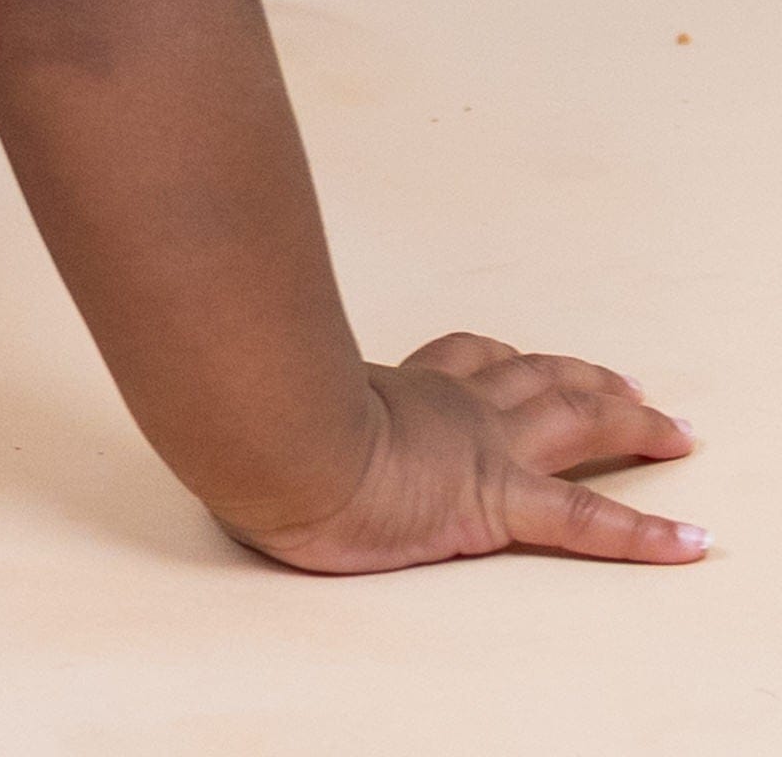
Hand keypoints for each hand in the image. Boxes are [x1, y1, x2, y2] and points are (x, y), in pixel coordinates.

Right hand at [227, 335, 703, 572]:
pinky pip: (588, 520)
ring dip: (628, 420)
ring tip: (669, 428)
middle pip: (534, 376)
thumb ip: (261, 378)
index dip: (502, 357)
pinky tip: (691, 542)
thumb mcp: (263, 391)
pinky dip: (646, 532)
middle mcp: (451, 405)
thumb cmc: (253, 417)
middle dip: (584, 377)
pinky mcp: (499, 502)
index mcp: (399, 386)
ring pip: (573, 418)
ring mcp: (482, 449)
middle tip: (625, 385)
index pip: (461, 359)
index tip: (521, 356)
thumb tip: (207, 368)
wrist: (275, 437)